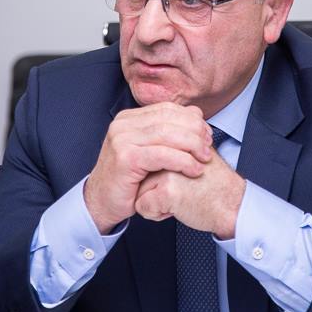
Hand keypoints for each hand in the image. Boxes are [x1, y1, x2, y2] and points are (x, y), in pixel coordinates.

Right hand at [84, 103, 212, 232]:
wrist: (103, 202)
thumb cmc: (130, 179)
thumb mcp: (150, 150)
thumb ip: (168, 132)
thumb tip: (196, 112)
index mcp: (129, 118)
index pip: (167, 109)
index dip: (191, 119)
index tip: (207, 134)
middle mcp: (123, 124)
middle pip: (169, 119)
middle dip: (194, 131)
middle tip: (208, 146)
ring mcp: (122, 139)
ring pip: (167, 134)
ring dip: (192, 146)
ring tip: (204, 159)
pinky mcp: (125, 158)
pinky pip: (162, 155)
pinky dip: (183, 161)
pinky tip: (194, 170)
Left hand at [134, 149, 245, 238]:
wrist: (232, 206)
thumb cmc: (214, 186)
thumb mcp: (194, 157)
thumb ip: (174, 150)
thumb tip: (147, 152)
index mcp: (175, 141)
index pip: (145, 160)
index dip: (157, 177)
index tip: (179, 182)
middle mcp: (170, 151)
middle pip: (140, 174)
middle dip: (154, 188)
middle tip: (183, 190)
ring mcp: (168, 170)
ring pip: (139, 190)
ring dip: (155, 200)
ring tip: (181, 198)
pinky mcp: (167, 189)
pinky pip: (143, 207)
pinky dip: (156, 214)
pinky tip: (178, 208)